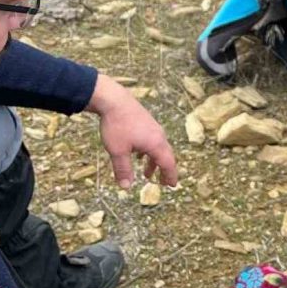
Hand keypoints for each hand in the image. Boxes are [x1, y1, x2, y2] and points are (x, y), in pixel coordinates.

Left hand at [86, 74, 178, 188]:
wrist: (114, 100)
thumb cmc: (117, 126)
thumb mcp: (118, 151)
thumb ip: (123, 169)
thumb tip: (126, 187)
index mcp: (156, 144)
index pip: (168, 164)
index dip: (170, 176)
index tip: (172, 186)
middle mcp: (159, 136)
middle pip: (166, 156)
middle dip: (164, 170)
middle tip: (163, 182)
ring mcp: (154, 128)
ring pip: (158, 148)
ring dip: (154, 162)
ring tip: (147, 173)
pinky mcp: (147, 123)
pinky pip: (153, 141)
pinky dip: (149, 152)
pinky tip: (138, 154)